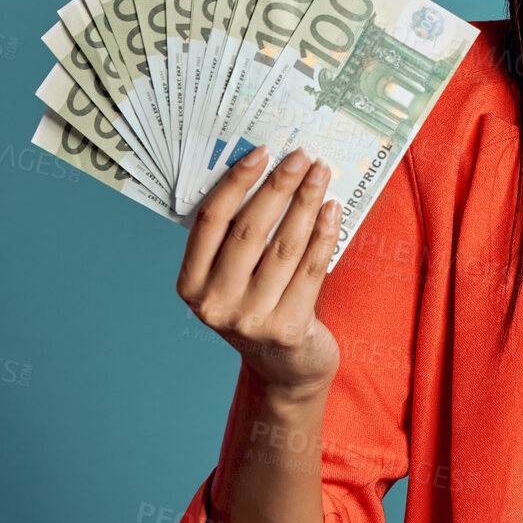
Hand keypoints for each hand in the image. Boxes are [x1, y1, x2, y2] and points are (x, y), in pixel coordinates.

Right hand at [177, 146, 342, 396]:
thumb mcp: (232, 279)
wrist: (285, 369)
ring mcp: (251, 319)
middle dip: (279, 187)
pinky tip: (332, 209)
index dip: (236, 182)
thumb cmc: (258, 308)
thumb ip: (235, 239)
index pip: (210, 221)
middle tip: (301, 156)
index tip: (261, 153)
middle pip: (250, 230)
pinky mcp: (289, 328)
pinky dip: (324, 234)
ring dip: (306, 203)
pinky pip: (311, 268)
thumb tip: (264, 173)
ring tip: (321, 174)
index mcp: (190, 286)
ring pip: (284, 246)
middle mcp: (215, 304)